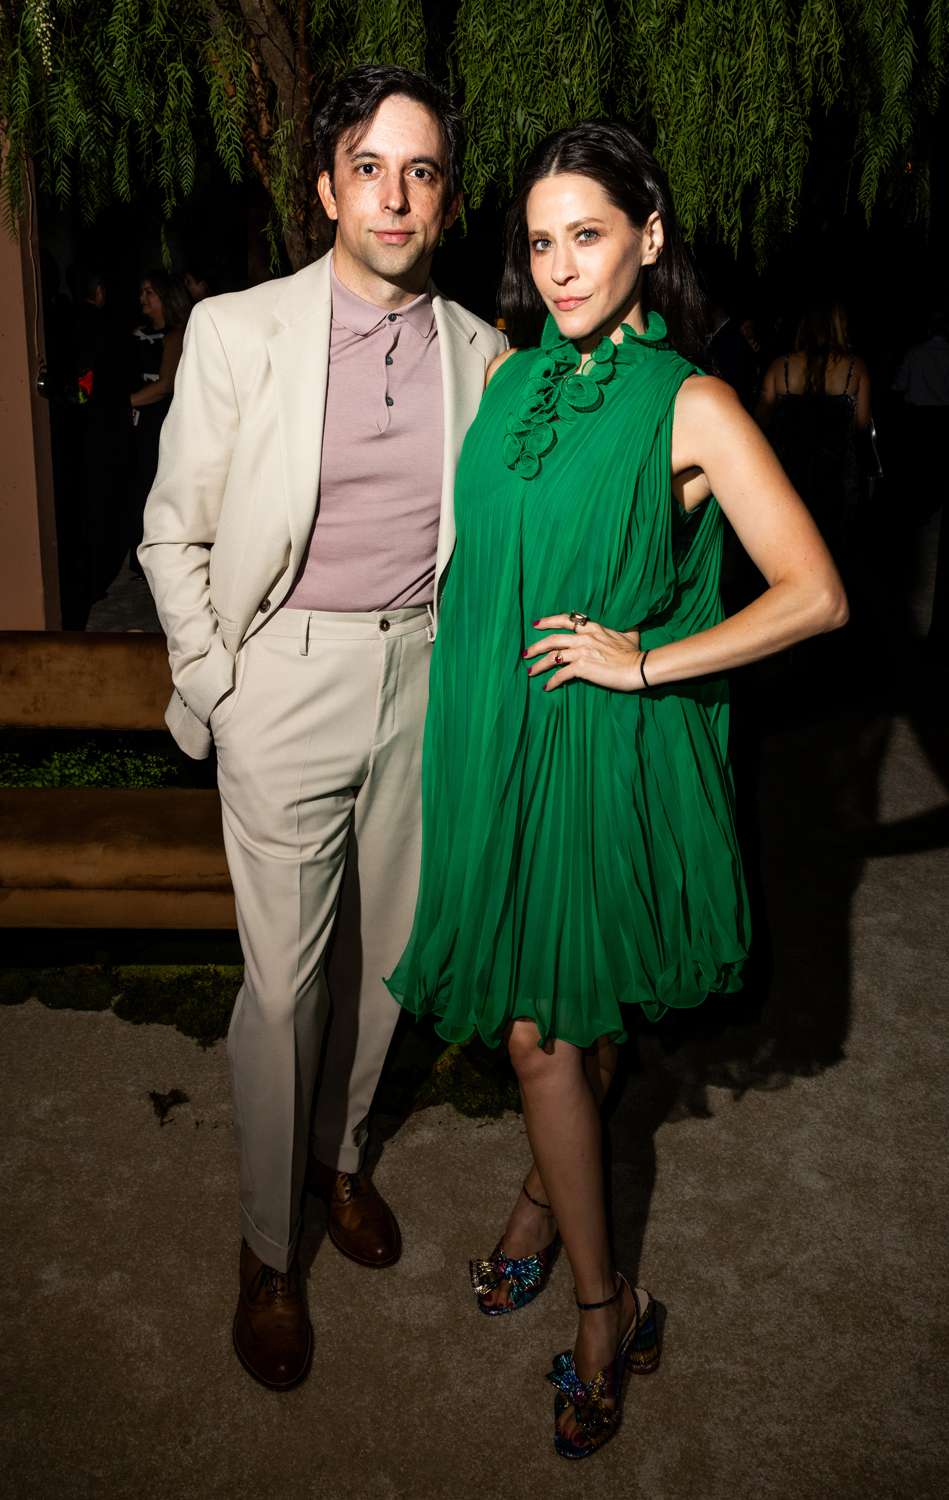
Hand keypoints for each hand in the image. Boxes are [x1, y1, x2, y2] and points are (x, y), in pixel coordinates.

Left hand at [523, 614, 645, 691]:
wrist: (638, 667)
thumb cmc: (635, 652)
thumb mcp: (629, 634)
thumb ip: (622, 630)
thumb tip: (631, 627)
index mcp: (593, 628)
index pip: (566, 620)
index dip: (548, 621)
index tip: (536, 624)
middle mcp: (584, 637)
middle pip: (552, 639)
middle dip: (536, 646)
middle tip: (526, 653)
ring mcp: (581, 652)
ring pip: (553, 657)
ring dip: (539, 665)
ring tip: (530, 671)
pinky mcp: (582, 667)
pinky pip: (561, 675)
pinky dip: (552, 681)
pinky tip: (546, 687)